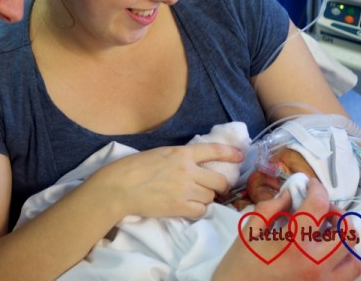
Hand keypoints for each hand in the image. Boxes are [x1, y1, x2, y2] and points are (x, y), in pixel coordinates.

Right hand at [86, 143, 242, 219]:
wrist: (119, 186)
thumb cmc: (133, 168)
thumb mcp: (159, 154)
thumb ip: (179, 158)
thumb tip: (193, 165)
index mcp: (181, 153)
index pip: (214, 150)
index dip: (230, 153)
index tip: (240, 156)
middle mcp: (187, 170)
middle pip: (219, 179)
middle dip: (221, 185)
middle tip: (216, 189)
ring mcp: (185, 189)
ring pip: (210, 197)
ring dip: (206, 198)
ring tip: (194, 198)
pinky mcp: (179, 207)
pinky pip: (201, 211)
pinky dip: (198, 210)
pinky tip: (188, 207)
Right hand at [213, 179, 360, 279]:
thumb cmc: (240, 264)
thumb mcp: (249, 230)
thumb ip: (271, 207)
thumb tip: (290, 194)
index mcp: (294, 242)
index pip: (318, 206)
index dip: (317, 188)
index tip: (310, 184)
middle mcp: (315, 262)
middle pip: (346, 233)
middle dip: (337, 215)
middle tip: (322, 211)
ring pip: (353, 259)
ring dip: (345, 243)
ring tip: (329, 237)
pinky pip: (346, 278)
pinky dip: (343, 264)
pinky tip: (327, 257)